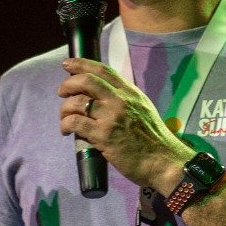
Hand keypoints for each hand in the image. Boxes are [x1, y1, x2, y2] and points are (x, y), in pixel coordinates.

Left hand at [58, 59, 193, 192]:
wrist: (164, 161)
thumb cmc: (154, 139)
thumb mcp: (143, 109)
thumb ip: (125, 100)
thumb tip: (103, 97)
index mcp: (130, 92)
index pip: (103, 70)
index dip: (81, 64)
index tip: (67, 64)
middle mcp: (120, 100)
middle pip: (86, 81)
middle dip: (68, 84)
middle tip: (61, 93)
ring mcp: (111, 117)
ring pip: (77, 102)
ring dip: (64, 109)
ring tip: (64, 119)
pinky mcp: (103, 136)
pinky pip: (75, 123)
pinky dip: (66, 124)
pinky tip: (66, 131)